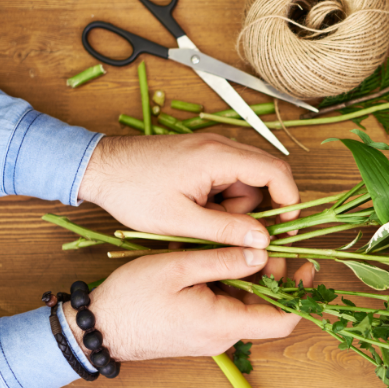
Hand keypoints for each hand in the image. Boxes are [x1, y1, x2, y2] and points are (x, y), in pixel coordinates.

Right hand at [63, 250, 315, 361]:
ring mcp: (212, 336)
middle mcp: (224, 336)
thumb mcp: (179, 266)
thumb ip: (224, 260)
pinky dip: (233, 284)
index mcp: (224, 323)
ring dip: (252, 277)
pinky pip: (229, 307)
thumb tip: (261, 253)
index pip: (282, 321)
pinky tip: (222, 259)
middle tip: (266, 240)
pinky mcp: (201, 330)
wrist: (98, 329)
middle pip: (267, 308)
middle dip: (274, 274)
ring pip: (247, 305)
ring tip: (242, 243)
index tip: (307, 265)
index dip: (301, 295)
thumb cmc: (132, 298)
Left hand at [78, 134, 299, 247]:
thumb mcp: (181, 221)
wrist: (99, 168)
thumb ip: (227, 230)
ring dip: (233, 209)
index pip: (275, 171)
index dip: (289, 200)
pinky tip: (196, 213)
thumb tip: (263, 241)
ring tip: (200, 224)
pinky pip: (227, 181)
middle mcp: (220, 146)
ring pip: (244, 183)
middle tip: (237, 236)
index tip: (286, 228)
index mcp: (219, 156)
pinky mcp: (201, 157)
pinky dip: (220, 201)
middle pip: (263, 178)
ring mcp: (211, 150)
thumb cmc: (133, 192)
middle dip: (255, 210)